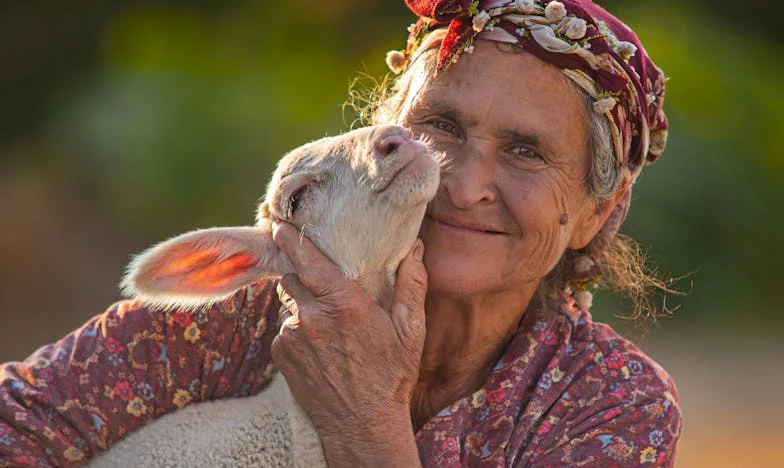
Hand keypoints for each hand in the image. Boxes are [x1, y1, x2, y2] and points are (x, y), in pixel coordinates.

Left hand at [270, 221, 426, 465]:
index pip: (308, 260)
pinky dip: (297, 331)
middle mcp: (312, 316)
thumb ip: (411, 284)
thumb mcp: (410, 330)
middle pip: (293, 278)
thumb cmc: (391, 377)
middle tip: (323, 288)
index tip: (279, 224)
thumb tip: (414, 249)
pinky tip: (320, 348)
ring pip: (289, 304)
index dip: (291, 239)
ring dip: (303, 306)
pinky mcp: (281, 355)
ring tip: (328, 327)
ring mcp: (293, 336)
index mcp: (344, 303)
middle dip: (304, 277)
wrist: (362, 426)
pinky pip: (284, 330)